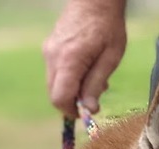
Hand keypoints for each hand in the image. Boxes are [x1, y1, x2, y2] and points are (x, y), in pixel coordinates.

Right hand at [43, 0, 126, 117]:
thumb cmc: (107, 26)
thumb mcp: (110, 58)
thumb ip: (96, 84)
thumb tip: (89, 109)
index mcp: (68, 61)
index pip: (60, 98)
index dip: (72, 111)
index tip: (88, 112)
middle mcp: (52, 57)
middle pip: (55, 94)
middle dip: (74, 102)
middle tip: (95, 95)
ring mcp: (48, 51)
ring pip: (55, 84)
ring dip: (73, 90)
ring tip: (95, 79)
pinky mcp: (49, 48)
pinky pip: (56, 73)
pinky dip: (69, 79)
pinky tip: (87, 69)